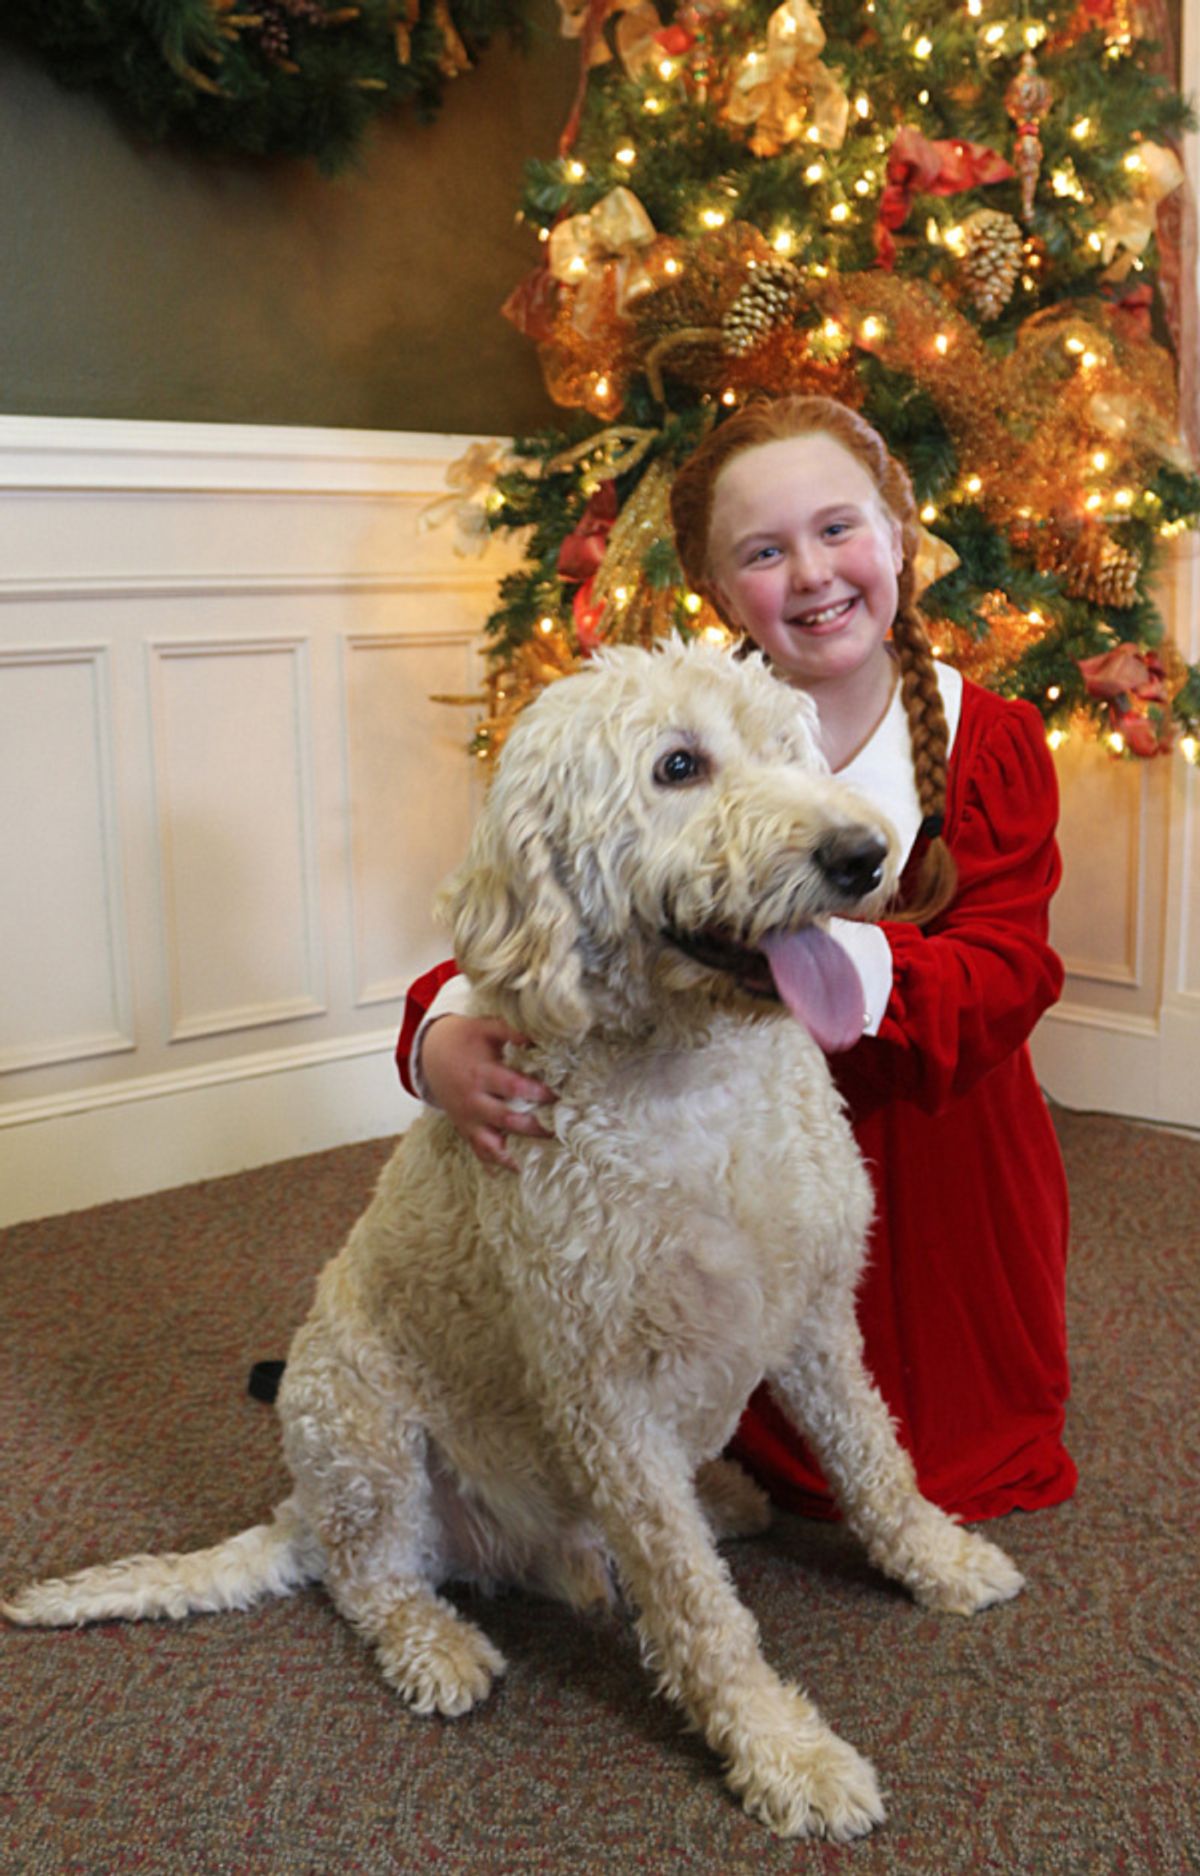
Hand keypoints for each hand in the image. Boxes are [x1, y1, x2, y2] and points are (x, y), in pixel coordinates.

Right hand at [420, 1015, 555, 1171]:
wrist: (429, 1053)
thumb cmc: (464, 1038)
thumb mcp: (486, 1027)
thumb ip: (512, 1031)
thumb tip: (540, 1037)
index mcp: (481, 1075)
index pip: (514, 1089)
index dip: (538, 1094)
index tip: (558, 1097)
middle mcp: (473, 1101)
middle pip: (507, 1121)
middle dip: (535, 1128)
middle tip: (560, 1131)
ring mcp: (467, 1119)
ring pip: (492, 1146)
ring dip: (516, 1155)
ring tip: (540, 1159)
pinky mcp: (465, 1129)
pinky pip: (479, 1152)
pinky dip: (496, 1164)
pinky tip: (517, 1171)